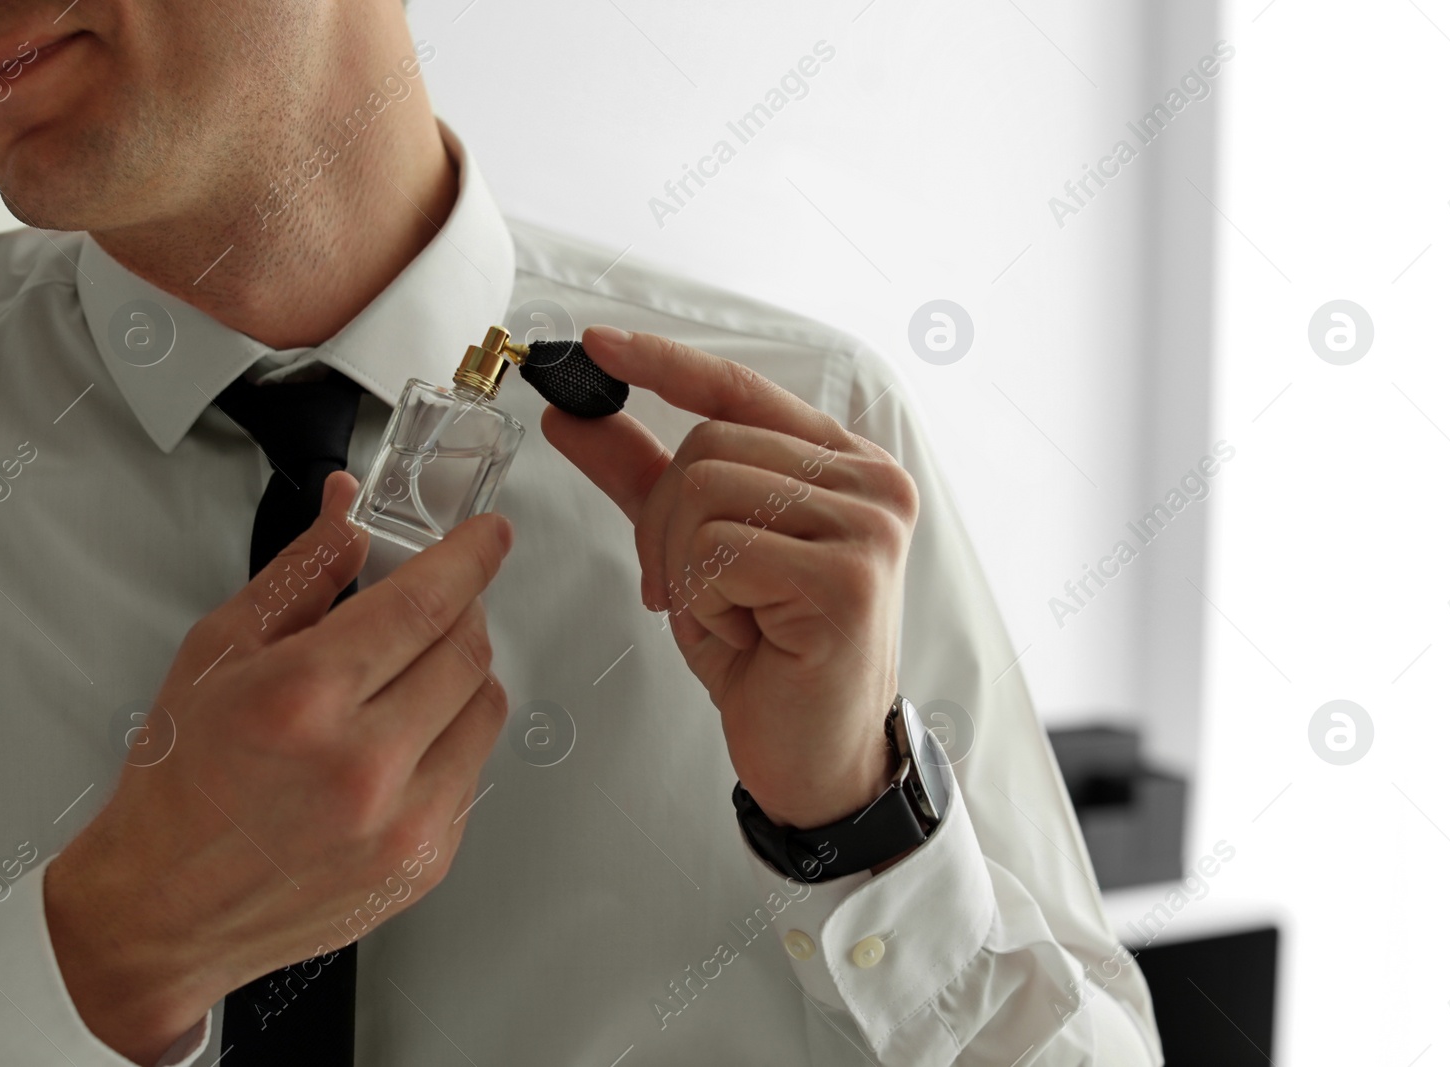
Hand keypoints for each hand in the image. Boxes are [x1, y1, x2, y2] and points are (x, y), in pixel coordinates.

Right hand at [44, 471, 511, 1065]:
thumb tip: (353, 510)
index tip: (488, 537)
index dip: (469, 558)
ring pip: (486, 708)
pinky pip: (474, 769)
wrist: (163, 909)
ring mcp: (403, 821)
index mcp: (305, 698)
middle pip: (468, 650)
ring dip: (461, 675)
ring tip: (407, 678)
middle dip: (460, 611)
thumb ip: (303, 573)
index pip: (426, 603)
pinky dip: (451, 739)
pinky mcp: (426, 863)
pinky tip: (399, 743)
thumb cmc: (180, 783)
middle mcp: (363, 764)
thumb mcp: (220, 652)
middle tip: (432, 606)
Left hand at [542, 326, 919, 831]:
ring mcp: (869, 526)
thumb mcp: (696, 552)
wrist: (816, 758)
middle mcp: (871, 482)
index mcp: (843, 463)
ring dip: (682, 567)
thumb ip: (644, 477)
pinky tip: (746, 635)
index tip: (595, 345)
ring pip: (705, 492)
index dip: (663, 362)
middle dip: (660, 523)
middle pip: (706, 445)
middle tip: (682, 590)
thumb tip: (579, 414)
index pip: (740, 388)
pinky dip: (704, 600)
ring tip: (724, 615)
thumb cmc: (770, 656)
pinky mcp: (849, 577)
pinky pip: (720, 551)